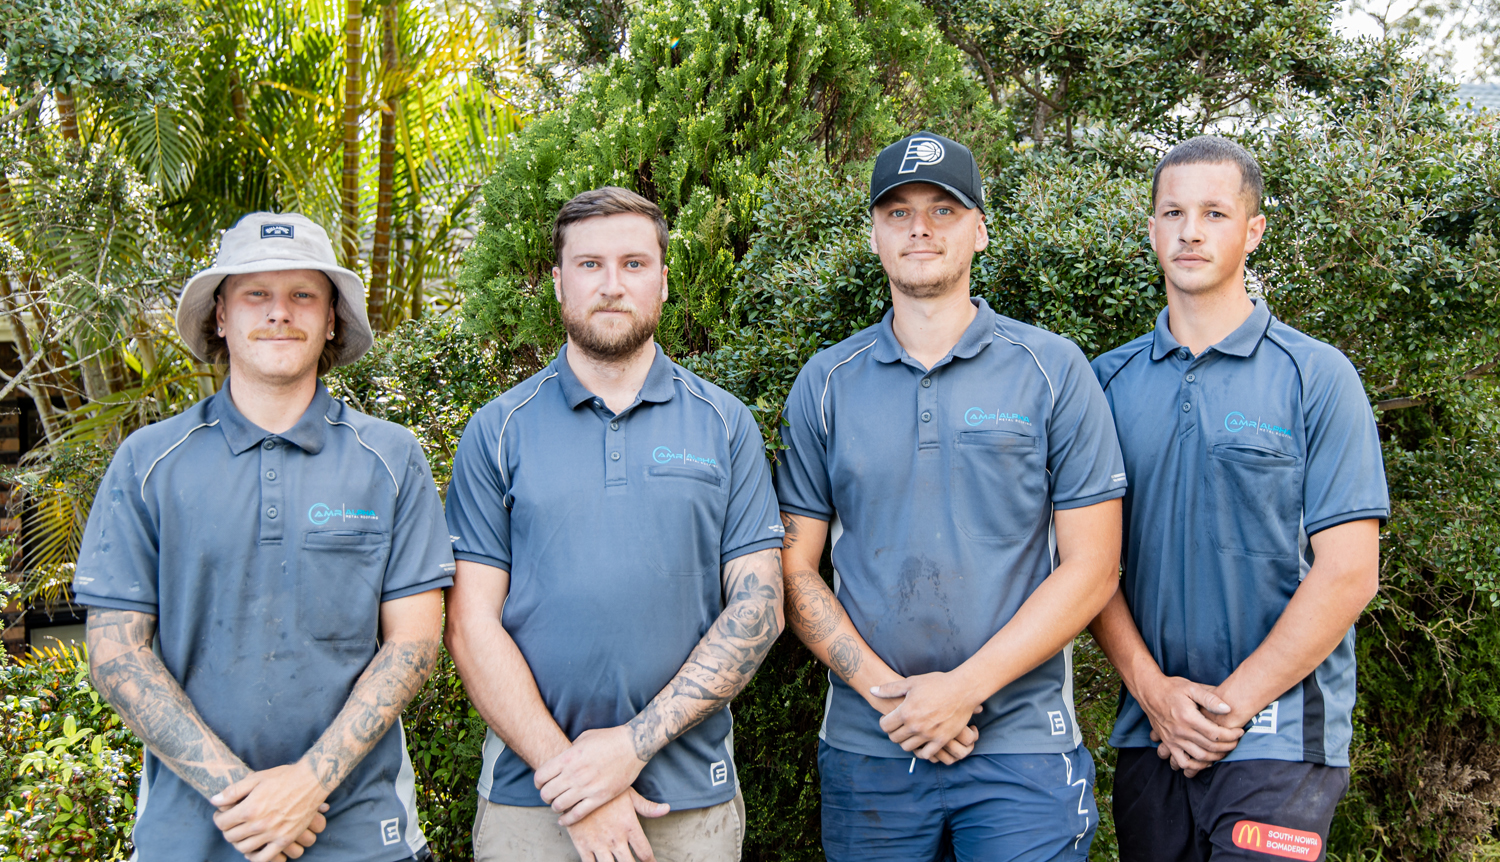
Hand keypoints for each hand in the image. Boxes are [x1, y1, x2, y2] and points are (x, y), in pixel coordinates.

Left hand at [211, 761, 330, 861]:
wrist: (312, 781)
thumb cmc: (283, 777)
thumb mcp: (256, 778)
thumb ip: (233, 791)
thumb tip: (213, 801)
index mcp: (249, 808)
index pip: (222, 823)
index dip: (218, 818)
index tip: (222, 814)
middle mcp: (259, 824)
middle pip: (231, 837)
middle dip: (227, 830)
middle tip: (232, 823)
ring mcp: (273, 834)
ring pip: (244, 849)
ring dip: (239, 843)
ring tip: (243, 834)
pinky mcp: (285, 840)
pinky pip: (264, 858)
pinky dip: (255, 857)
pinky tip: (255, 848)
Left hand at [536, 726, 660, 825]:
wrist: (633, 746)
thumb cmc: (608, 739)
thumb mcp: (583, 738)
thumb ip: (569, 751)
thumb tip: (561, 761)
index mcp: (568, 758)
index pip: (540, 776)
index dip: (538, 782)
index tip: (541, 784)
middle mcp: (574, 774)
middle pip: (546, 793)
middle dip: (545, 796)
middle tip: (550, 795)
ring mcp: (587, 787)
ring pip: (558, 805)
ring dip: (555, 807)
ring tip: (559, 805)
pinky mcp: (600, 797)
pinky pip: (577, 814)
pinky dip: (567, 819)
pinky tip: (564, 819)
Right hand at [564, 787, 669, 861]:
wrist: (576, 785)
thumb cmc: (605, 787)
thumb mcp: (628, 795)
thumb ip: (647, 807)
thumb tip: (667, 808)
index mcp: (629, 826)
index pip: (644, 852)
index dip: (650, 861)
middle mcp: (615, 837)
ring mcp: (598, 843)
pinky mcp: (582, 844)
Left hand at [872, 672, 984, 761]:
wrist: (963, 690)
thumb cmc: (937, 683)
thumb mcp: (911, 682)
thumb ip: (890, 689)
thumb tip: (872, 690)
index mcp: (906, 711)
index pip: (885, 725)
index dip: (885, 722)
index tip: (890, 719)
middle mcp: (915, 726)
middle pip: (894, 738)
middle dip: (894, 732)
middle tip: (899, 727)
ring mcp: (928, 735)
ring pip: (907, 748)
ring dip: (906, 742)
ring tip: (910, 734)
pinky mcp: (941, 741)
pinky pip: (925, 755)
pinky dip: (920, 752)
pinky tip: (921, 744)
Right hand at [1137, 672, 1242, 776]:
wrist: (1149, 692)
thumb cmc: (1172, 688)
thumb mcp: (1192, 688)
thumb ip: (1210, 699)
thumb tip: (1228, 709)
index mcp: (1188, 717)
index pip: (1215, 733)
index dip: (1231, 735)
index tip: (1240, 731)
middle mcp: (1180, 731)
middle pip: (1210, 747)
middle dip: (1228, 746)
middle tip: (1237, 741)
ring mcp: (1173, 740)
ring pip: (1200, 757)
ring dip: (1216, 757)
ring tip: (1225, 750)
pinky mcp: (1168, 744)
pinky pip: (1182, 762)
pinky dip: (1196, 767)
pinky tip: (1206, 762)